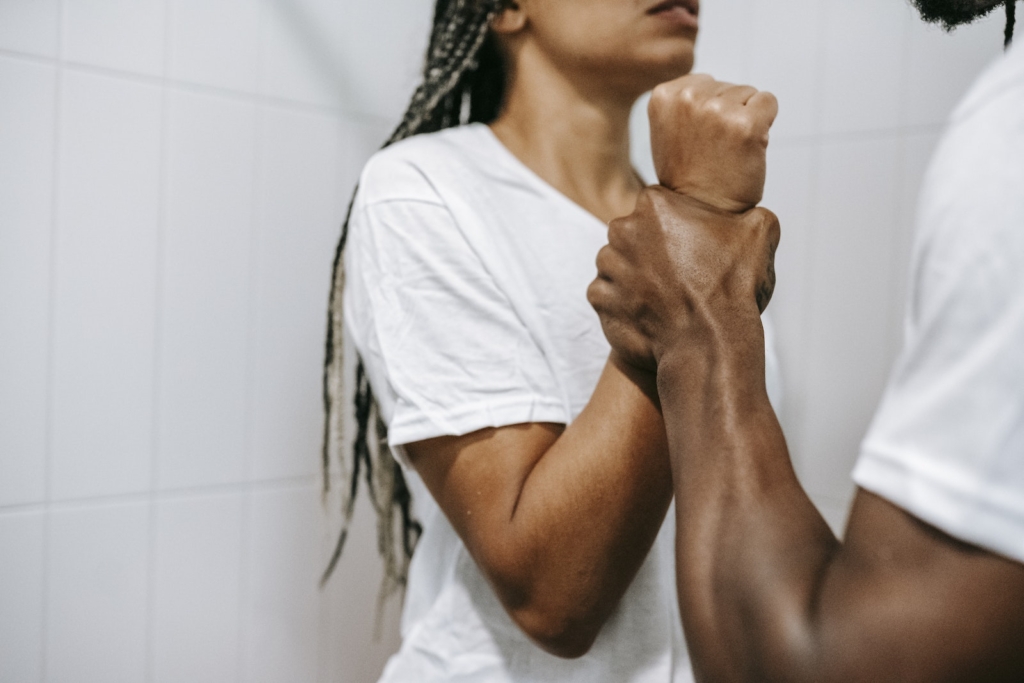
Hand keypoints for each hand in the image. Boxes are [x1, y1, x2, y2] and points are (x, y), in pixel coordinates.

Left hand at [587, 187, 779, 370]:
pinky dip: (622, 304)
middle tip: (679, 274)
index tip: (691, 246)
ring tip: (664, 296)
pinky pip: (607, 294)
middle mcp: (623, 230)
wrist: (710, 342)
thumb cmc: (734, 287)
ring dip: (634, 276)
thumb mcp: (759, 231)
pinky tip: (648, 313)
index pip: (657, 206)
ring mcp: (608, 266)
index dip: (676, 226)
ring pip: (617, 264)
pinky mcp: (599, 299)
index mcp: (654, 206)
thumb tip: (750, 212)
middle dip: (650, 249)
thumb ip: (749, 211)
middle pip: (632, 233)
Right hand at [649, 74, 777, 213]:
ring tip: (727, 152)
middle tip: (713, 150)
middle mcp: (688, 98)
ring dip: (743, 120)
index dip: (706, 111)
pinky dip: (764, 124)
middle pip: (727, 86)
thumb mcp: (669, 131)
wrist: (702, 213)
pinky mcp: (747, 124)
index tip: (697, 139)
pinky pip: (768, 102)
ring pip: (748, 94)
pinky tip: (746, 148)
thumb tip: (709, 84)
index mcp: (663, 96)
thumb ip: (684, 103)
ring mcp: (717, 110)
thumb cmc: (689, 175)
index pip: (704, 82)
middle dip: (727, 114)